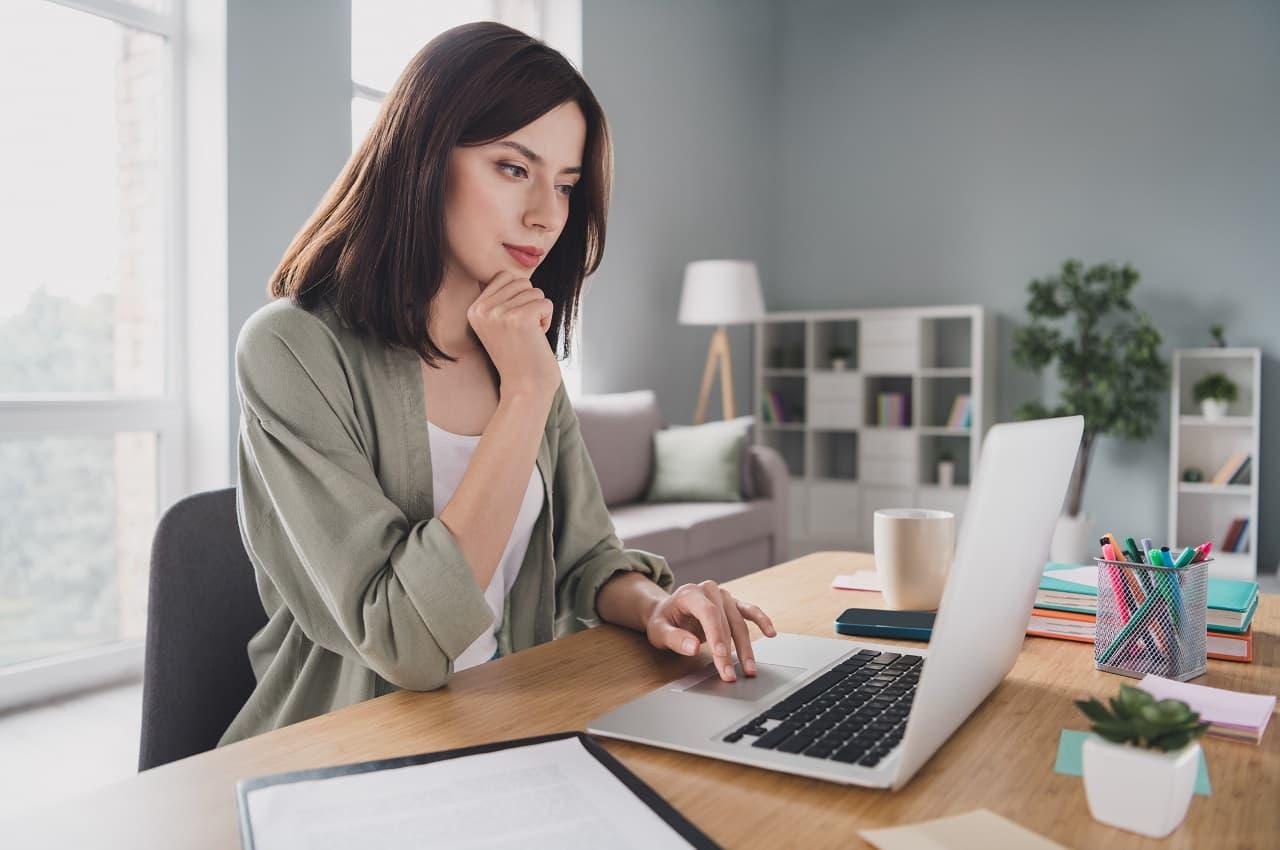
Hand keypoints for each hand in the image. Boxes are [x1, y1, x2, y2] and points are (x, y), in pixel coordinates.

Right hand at [467, 270, 560, 403]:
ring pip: (535, 292)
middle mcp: (482, 309)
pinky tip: (536, 338)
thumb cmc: (519, 355)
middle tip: (523, 332)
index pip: (504, 276)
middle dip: (530, 304)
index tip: (514, 324)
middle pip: (521, 281)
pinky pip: (546, 303)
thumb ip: (501, 298)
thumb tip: (514, 273)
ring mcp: (499, 313)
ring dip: (539, 313)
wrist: (525, 387)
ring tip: (528, 336)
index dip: (518, 297)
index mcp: (474, 309)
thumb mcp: (498, 323)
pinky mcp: (519, 318)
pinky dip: (547, 320)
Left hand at [644, 581, 776, 681]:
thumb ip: (674, 638)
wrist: (666, 610)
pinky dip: (761, 621)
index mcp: (690, 593)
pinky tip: (771, 632)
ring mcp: (723, 596)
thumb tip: (692, 647)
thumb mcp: (658, 631)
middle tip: (730, 676)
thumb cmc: (663, 621)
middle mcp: (709, 590)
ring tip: (749, 669)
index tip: (720, 657)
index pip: (708, 613)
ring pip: (739, 622)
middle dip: (729, 651)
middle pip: (725, 622)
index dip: (716, 635)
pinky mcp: (732, 604)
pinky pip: (749, 611)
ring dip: (746, 647)